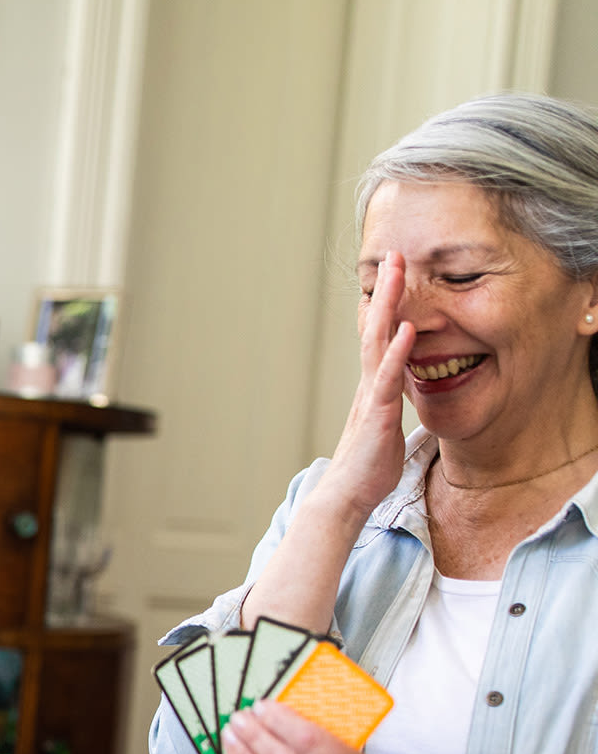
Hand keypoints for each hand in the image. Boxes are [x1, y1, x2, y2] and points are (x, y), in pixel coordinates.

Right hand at [327, 250, 417, 514]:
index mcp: (372, 388)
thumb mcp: (387, 429)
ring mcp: (370, 396)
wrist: (346, 497)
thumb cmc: (367, 470)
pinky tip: (408, 329)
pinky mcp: (376, 413)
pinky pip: (387, 377)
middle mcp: (368, 384)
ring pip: (378, 342)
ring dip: (389, 307)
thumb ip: (392, 405)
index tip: (395, 275)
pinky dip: (397, 351)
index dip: (388, 306)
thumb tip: (401, 394)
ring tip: (398, 275)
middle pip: (377, 327)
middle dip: (387, 291)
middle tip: (395, 256)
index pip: (380, 337)